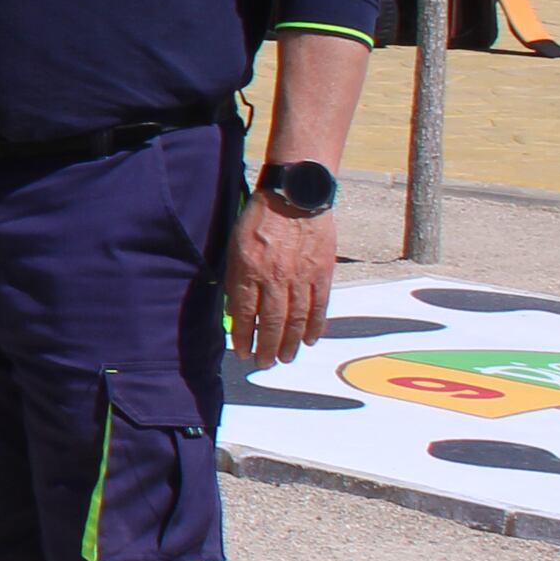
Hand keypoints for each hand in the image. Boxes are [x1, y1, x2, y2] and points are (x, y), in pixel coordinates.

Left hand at [227, 188, 339, 364]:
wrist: (295, 196)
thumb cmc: (260, 219)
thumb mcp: (236, 246)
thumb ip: (237, 278)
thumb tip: (236, 311)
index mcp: (249, 270)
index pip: (243, 314)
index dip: (243, 337)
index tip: (242, 353)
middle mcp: (275, 278)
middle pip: (270, 323)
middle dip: (266, 348)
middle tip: (264, 364)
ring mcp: (301, 277)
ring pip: (296, 320)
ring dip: (289, 344)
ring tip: (284, 359)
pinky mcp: (322, 273)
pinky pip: (319, 307)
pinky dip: (315, 327)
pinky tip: (309, 341)